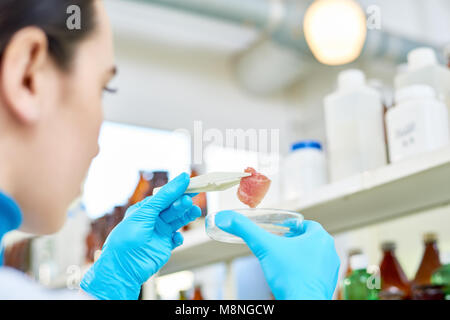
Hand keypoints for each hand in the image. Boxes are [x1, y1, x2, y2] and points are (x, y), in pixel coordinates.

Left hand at [80, 173, 200, 299]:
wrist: (123, 268)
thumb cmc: (127, 238)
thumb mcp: (146, 212)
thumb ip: (165, 196)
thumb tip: (182, 178)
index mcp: (145, 209)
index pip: (165, 196)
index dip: (177, 189)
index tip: (191, 183)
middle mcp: (153, 220)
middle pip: (173, 208)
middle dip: (182, 203)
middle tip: (190, 200)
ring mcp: (159, 233)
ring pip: (178, 221)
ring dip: (186, 217)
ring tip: (195, 212)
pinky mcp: (165, 246)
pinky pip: (176, 239)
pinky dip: (179, 237)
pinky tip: (178, 237)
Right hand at [215, 211, 339, 299]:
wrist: (302, 305)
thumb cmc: (289, 277)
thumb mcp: (263, 247)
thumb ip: (245, 229)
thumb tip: (226, 217)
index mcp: (320, 238)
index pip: (307, 224)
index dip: (293, 226)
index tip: (282, 230)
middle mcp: (330, 251)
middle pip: (310, 240)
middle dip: (295, 241)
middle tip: (281, 244)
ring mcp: (330, 269)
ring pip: (314, 256)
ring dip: (300, 256)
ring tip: (284, 260)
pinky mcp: (328, 284)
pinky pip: (316, 272)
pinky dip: (304, 271)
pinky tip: (291, 276)